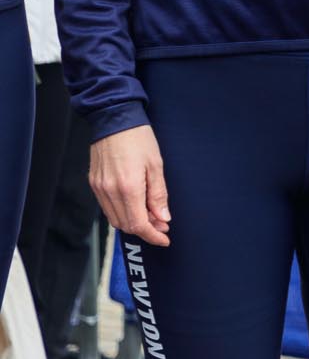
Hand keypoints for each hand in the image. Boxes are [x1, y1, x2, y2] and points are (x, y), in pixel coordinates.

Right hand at [90, 126, 169, 246]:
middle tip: (162, 225)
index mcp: (128, 187)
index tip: (164, 239)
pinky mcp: (94, 183)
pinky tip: (136, 206)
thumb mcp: (156, 165)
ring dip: (133, 222)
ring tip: (152, 216)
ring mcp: (99, 188)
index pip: (138, 224)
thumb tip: (163, 218)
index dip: (152, 235)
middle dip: (145, 229)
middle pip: (125, 224)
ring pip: (115, 218)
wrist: (114, 119)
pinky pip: (107, 207)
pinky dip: (122, 212)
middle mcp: (109, 191)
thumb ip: (158, 194)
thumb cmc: (139, 139)